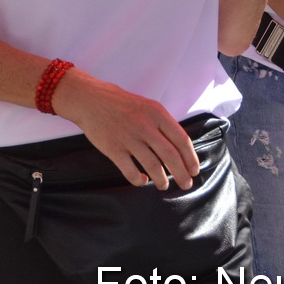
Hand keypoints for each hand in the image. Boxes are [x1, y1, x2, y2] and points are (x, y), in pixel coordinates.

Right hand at [52, 70, 199, 189]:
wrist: (88, 99)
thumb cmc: (119, 102)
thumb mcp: (146, 105)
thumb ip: (161, 123)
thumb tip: (178, 147)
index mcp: (156, 113)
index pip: (181, 140)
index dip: (190, 158)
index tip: (194, 170)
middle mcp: (144, 125)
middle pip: (170, 156)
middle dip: (181, 174)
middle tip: (186, 184)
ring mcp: (128, 138)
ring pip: (153, 166)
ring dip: (162, 180)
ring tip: (164, 184)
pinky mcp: (113, 149)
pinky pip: (130, 171)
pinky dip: (139, 180)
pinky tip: (142, 180)